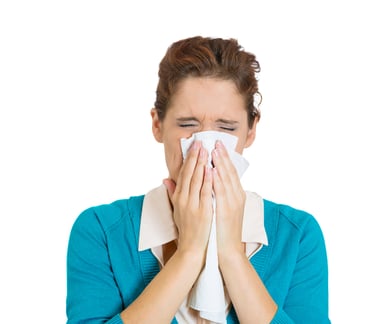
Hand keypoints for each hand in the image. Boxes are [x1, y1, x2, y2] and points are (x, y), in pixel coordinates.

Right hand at [163, 141, 212, 258]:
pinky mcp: (203, 211)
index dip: (189, 159)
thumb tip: (165, 179)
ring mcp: (193, 205)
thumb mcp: (176, 209)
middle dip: (195, 157)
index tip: (193, 146)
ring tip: (206, 150)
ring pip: (197, 180)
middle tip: (200, 142)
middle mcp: (184, 199)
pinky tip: (211, 169)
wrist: (192, 248)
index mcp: (179, 197)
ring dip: (201, 164)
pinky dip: (208, 180)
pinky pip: (205, 193)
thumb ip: (172, 193)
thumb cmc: (186, 228)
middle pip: (189, 174)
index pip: (183, 174)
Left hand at [212, 140, 245, 255]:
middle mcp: (237, 196)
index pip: (230, 173)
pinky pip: (221, 191)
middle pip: (230, 172)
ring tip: (214, 150)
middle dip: (223, 156)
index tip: (218, 146)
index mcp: (236, 195)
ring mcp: (233, 203)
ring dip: (220, 163)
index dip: (225, 159)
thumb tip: (212, 182)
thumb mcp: (222, 209)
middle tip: (216, 142)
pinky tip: (213, 169)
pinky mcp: (227, 210)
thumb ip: (218, 194)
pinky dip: (217, 179)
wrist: (227, 250)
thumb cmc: (222, 229)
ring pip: (226, 179)